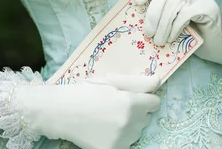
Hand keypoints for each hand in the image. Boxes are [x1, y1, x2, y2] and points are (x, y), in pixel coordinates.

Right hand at [0, 70, 160, 148]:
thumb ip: (137, 82)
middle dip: (136, 109)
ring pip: (137, 130)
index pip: (154, 102)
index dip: (144, 97)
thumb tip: (158, 81)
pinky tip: (106, 127)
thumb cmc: (87, 91)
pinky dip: (120, 135)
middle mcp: (129, 124)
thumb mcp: (111, 81)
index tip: (132, 95)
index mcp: (131, 103)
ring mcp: (122, 140)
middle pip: (146, 116)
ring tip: (109, 115)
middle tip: (116, 103)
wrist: (63, 112)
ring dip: (129, 123)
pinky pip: (127, 142)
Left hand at [133, 0, 221, 74]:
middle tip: (147, 33)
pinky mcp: (208, 7)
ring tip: (158, 40)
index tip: (137, 2)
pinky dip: (174, 28)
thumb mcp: (174, 18)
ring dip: (162, 25)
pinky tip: (171, 38)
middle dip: (152, 14)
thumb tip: (138, 14)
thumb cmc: (194, 33)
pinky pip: (184, 14)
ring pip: (173, 5)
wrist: (221, 45)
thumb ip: (162, 11)